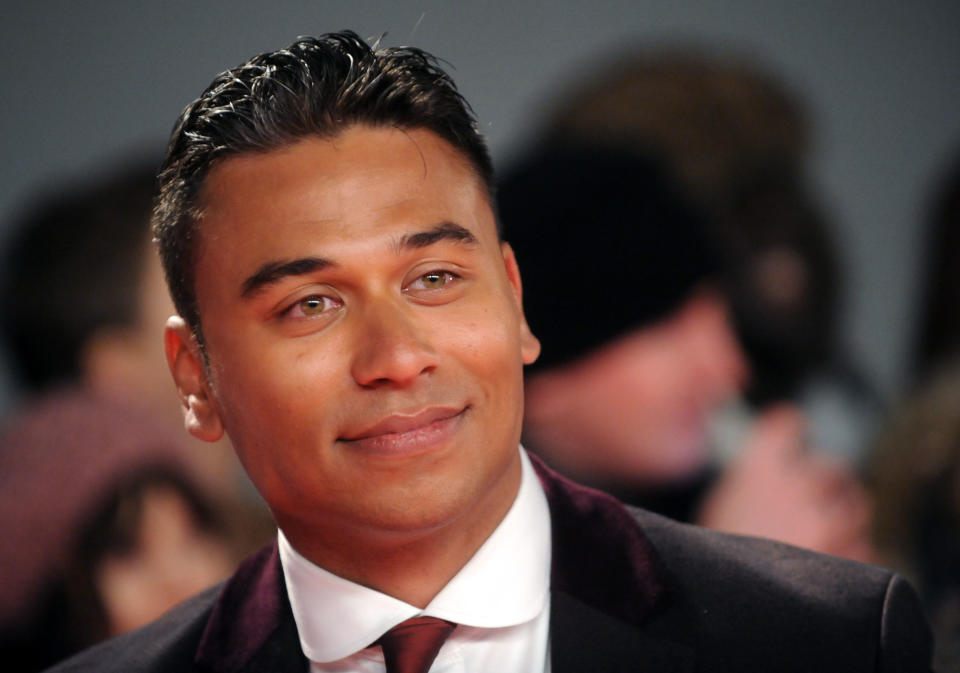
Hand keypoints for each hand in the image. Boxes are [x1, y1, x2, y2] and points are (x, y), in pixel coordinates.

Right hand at [696, 404, 875, 562]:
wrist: (737, 611)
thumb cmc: (719, 561)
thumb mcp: (720, 509)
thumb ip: (750, 479)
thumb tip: (772, 456)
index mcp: (756, 470)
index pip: (785, 427)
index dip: (790, 427)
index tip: (792, 426)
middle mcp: (795, 485)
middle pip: (827, 467)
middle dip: (826, 480)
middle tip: (814, 496)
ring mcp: (825, 518)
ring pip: (854, 505)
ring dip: (844, 516)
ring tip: (822, 535)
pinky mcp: (847, 552)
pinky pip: (861, 544)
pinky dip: (849, 551)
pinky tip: (823, 564)